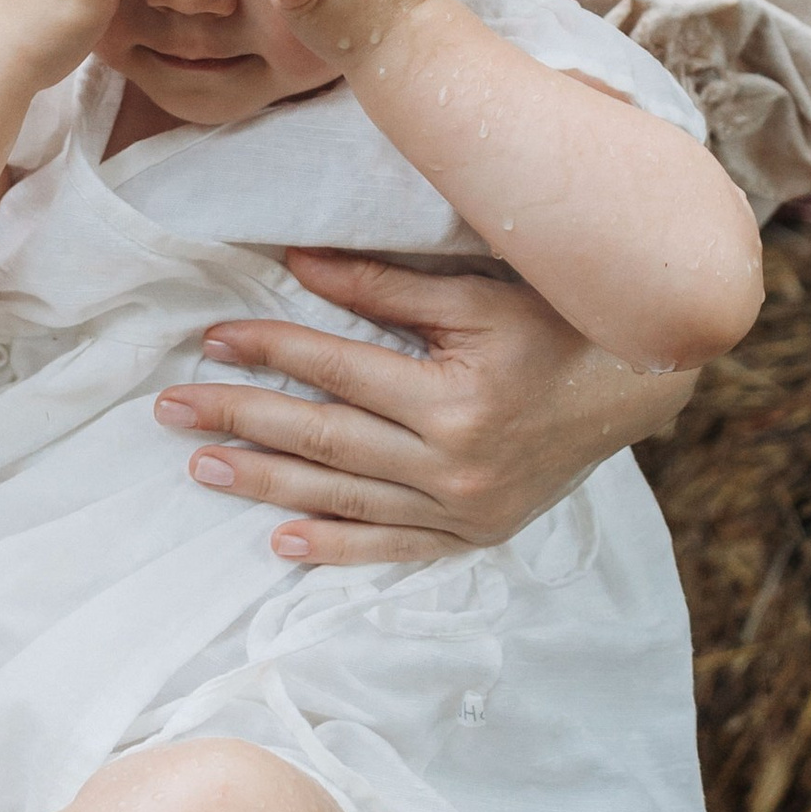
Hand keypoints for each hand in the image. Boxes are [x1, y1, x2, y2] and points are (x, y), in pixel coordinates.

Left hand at [154, 254, 698, 565]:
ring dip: (265, 482)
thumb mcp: (478, 293)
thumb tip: (296, 263)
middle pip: (324, 439)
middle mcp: (455, 463)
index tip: (211, 337)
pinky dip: (335, 547)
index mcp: (456, 397)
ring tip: (200, 466)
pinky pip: (392, 546)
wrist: (641, 388)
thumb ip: (387, 286)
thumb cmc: (560, 323)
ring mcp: (463, 507)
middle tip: (169, 410)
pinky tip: (279, 541)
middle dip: (240, 420)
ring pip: (344, 496)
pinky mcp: (474, 533)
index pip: (337, 369)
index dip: (270, 349)